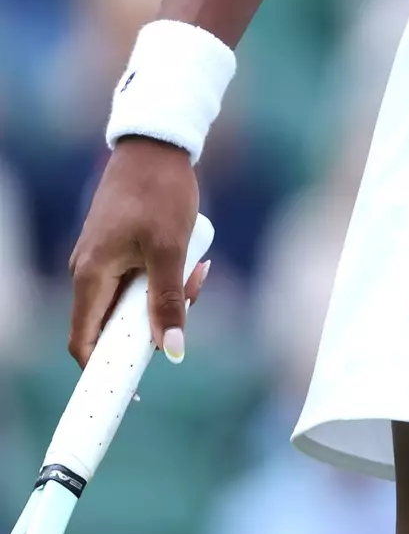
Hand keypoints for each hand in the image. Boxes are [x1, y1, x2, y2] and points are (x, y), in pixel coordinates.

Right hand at [69, 138, 205, 366]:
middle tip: (190, 301)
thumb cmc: (159, 192)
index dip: (104, 373)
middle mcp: (88, 271)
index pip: (85, 343)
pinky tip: (194, 260)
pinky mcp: (117, 246)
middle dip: (154, 322)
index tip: (133, 389)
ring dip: (166, 296)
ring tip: (198, 270)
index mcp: (90, 276)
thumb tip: (171, 351)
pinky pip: (138, 278)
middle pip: (114, 324)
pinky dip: (164, 277)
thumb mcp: (170, 249)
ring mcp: (101, 258)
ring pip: (131, 299)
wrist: (156, 144)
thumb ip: (169, 301)